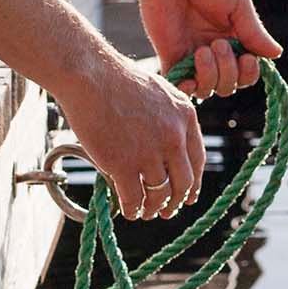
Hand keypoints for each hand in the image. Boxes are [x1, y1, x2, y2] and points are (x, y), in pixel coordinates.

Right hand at [54, 55, 204, 221]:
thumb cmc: (117, 79)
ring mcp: (149, 152)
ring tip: (145, 213)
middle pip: (183, 182)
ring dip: (153, 208)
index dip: (193, 184)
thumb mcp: (159, 92)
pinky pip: (134, 198)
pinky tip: (129, 212)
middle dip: (175, 201)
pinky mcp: (123, 164)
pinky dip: (133, 210)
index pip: (197, 160)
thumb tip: (169, 149)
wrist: (90, 76)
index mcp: (186, 116)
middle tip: (167, 210)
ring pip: (159, 194)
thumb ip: (170, 118)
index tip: (187, 196)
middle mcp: (173, 136)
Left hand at [128, 0, 281, 101]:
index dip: (250, 71)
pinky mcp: (170, 56)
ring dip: (212, 76)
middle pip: (229, 84)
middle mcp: (213, 49)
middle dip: (230, 71)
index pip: (246, 69)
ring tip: (203, 51)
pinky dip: (188, 90)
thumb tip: (276, 54)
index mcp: (232, 35)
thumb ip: (253, 31)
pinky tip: (191, 79)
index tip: (248, 58)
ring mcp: (190, 54)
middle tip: (219, 44)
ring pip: (208, 89)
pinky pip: (180, 87)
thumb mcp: (238, 3)